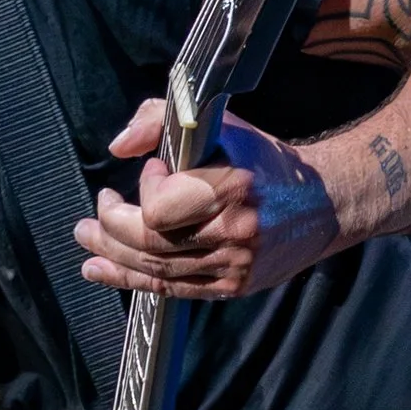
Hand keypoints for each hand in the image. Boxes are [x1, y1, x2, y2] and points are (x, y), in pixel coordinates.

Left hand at [76, 107, 338, 299]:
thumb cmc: (264, 160)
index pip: (160, 208)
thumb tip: (119, 146)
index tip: (154, 171)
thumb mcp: (219, 125)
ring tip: (87, 238)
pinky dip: (130, 279)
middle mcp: (234, 232)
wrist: (323, 203)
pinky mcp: (232, 286)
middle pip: (149, 244)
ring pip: (154, 269)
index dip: (145, 191)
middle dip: (109, 228)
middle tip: (89, 216)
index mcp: (232, 188)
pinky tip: (101, 269)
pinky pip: (171, 290)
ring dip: (111, 255)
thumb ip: (160, 119)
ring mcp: (234, 265)